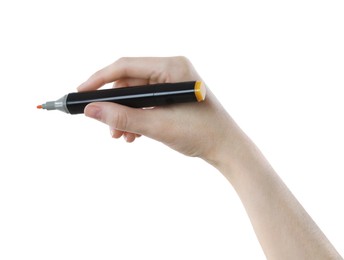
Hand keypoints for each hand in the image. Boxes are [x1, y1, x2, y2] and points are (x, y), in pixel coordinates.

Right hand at [78, 57, 232, 161]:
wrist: (226, 149)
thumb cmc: (202, 134)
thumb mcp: (158, 125)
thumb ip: (123, 117)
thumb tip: (91, 110)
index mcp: (172, 67)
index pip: (126, 66)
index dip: (100, 79)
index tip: (82, 93)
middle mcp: (172, 70)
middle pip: (129, 83)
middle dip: (115, 106)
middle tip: (106, 127)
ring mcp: (172, 83)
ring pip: (136, 96)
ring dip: (124, 115)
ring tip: (121, 136)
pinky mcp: (172, 96)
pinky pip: (145, 103)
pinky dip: (136, 117)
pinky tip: (134, 134)